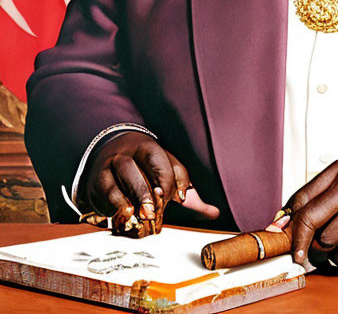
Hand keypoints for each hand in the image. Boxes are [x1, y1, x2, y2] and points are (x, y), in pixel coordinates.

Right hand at [81, 131, 219, 225]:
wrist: (106, 154)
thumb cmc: (143, 169)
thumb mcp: (165, 173)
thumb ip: (186, 190)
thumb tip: (214, 213)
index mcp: (149, 148)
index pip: (162, 162)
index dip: (172, 181)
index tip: (180, 199)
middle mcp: (128, 153)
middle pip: (140, 169)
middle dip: (149, 192)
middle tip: (157, 212)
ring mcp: (111, 165)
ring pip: (123, 178)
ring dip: (134, 198)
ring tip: (142, 216)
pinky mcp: (97, 180)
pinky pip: (106, 191)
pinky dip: (116, 205)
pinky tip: (125, 215)